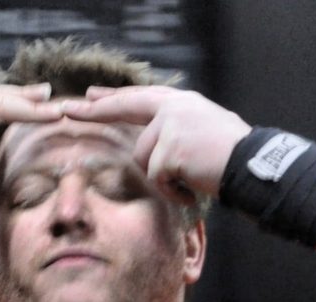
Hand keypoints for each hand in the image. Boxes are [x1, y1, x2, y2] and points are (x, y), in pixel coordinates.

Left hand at [61, 86, 250, 198]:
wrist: (250, 166)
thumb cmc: (228, 156)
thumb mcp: (202, 130)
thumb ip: (174, 128)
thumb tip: (151, 136)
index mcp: (180, 103)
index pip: (138, 98)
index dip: (113, 98)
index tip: (90, 96)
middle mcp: (173, 108)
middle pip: (125, 109)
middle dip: (93, 111)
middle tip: (65, 110)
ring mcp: (172, 125)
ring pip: (142, 158)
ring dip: (161, 177)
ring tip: (188, 179)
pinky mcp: (171, 149)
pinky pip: (156, 178)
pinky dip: (172, 191)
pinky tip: (190, 189)